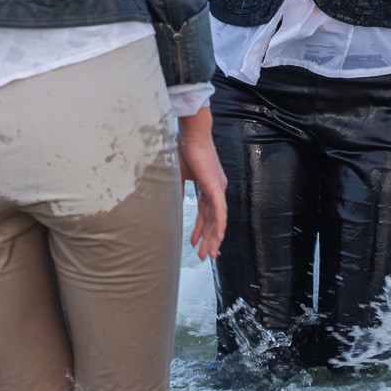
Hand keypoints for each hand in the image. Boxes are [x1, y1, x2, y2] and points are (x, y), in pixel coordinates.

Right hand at [177, 109, 226, 259]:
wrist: (190, 134)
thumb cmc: (183, 149)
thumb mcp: (178, 176)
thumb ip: (176, 191)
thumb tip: (170, 205)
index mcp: (207, 186)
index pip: (206, 213)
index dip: (200, 229)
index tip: (194, 242)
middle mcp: (216, 189)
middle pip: (212, 220)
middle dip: (207, 240)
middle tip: (203, 256)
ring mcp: (218, 189)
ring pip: (217, 220)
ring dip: (213, 238)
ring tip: (209, 255)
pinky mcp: (216, 187)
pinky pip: (220, 211)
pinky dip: (219, 226)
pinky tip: (218, 239)